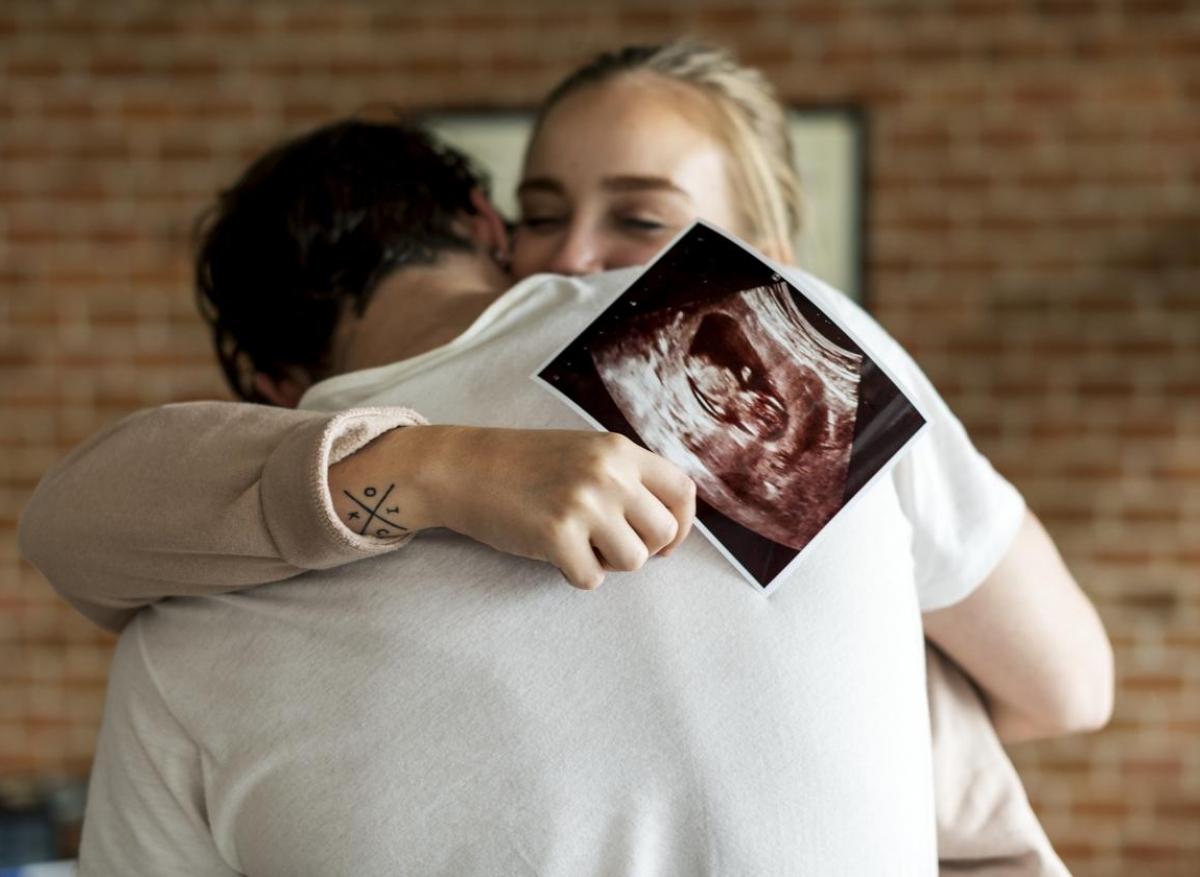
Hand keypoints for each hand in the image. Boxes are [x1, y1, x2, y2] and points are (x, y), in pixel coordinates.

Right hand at [330, 426, 695, 589]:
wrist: (462, 468)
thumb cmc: (523, 465)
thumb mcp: (584, 453)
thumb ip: (625, 477)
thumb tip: (669, 525)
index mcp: (619, 450)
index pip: (683, 492)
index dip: (682, 525)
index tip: (663, 542)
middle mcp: (608, 473)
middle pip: (662, 533)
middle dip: (641, 548)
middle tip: (607, 544)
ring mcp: (583, 503)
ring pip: (633, 561)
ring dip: (608, 563)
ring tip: (578, 544)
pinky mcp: (556, 535)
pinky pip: (591, 577)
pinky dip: (574, 574)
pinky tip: (553, 552)